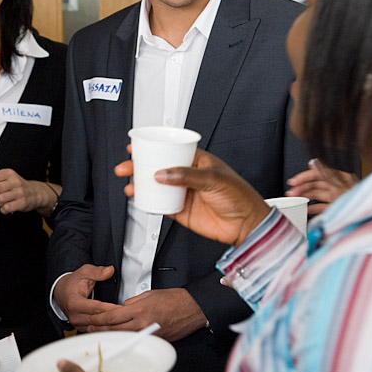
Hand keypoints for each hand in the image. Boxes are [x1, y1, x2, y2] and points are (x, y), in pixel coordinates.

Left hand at [0, 168, 58, 214]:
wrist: (35, 193)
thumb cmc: (16, 187)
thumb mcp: (6, 179)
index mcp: (8, 173)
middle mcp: (14, 181)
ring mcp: (19, 192)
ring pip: (0, 199)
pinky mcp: (22, 202)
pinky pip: (7, 208)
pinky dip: (2, 209)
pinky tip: (3, 208)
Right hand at [53, 265, 121, 329]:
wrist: (61, 293)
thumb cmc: (72, 283)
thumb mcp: (83, 272)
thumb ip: (97, 271)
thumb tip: (109, 270)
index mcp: (74, 303)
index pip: (96, 308)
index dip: (111, 308)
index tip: (124, 307)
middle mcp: (75, 316)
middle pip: (98, 320)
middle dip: (114, 318)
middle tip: (129, 315)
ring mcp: (78, 324)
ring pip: (98, 329)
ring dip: (112, 326)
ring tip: (126, 322)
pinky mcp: (81, 328)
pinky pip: (96, 331)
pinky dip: (107, 329)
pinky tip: (117, 327)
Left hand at [87, 288, 204, 341]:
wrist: (192, 308)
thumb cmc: (174, 299)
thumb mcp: (149, 294)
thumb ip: (132, 302)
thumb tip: (123, 308)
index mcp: (139, 310)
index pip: (112, 316)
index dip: (98, 319)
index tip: (91, 319)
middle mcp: (142, 324)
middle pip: (114, 329)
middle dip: (99, 329)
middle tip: (89, 329)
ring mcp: (148, 333)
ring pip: (123, 336)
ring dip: (110, 335)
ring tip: (100, 334)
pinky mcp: (155, 339)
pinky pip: (136, 339)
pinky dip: (126, 338)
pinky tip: (119, 337)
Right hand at [115, 148, 268, 247]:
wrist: (245, 225)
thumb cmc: (239, 196)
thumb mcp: (213, 178)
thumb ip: (186, 176)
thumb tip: (162, 174)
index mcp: (197, 161)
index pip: (170, 150)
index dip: (152, 147)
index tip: (136, 146)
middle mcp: (187, 175)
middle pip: (158, 168)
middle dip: (139, 166)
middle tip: (126, 167)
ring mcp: (183, 193)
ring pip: (156, 186)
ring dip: (140, 185)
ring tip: (129, 185)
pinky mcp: (180, 210)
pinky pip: (160, 205)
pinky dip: (148, 202)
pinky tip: (141, 200)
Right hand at [286, 159, 357, 214]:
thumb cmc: (362, 201)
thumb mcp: (342, 187)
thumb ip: (326, 174)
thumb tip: (314, 162)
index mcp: (340, 178)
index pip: (318, 174)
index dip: (304, 177)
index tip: (292, 182)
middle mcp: (338, 186)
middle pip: (316, 185)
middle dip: (302, 189)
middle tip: (290, 194)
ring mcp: (338, 197)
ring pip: (317, 196)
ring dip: (305, 198)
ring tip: (294, 201)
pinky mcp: (338, 207)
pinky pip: (322, 206)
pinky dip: (313, 208)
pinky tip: (305, 210)